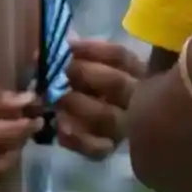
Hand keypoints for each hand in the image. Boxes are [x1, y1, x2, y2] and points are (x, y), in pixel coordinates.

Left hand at [54, 38, 140, 160]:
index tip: (64, 46)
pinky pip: (97, 148)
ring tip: (54, 98)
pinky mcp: (110, 149)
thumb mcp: (96, 66)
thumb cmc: (96, 88)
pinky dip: (77, 139)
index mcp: (137, 72)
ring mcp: (125, 127)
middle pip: (115, 83)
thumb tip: (61, 42)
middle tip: (56, 71)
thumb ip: (83, 55)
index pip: (119, 56)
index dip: (90, 49)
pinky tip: (60, 130)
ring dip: (77, 104)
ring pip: (107, 117)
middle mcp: (137, 99)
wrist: (113, 134)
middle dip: (82, 73)